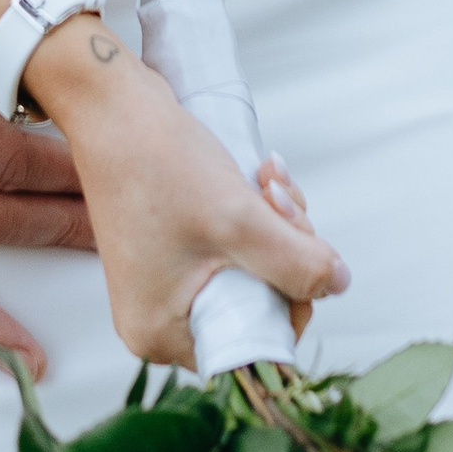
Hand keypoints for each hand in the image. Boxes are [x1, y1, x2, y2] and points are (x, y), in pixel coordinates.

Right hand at [23, 13, 347, 367]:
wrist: (114, 105)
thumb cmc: (153, 162)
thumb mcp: (237, 220)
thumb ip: (297, 262)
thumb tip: (338, 284)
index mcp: (162, 334)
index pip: (254, 346)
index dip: (291, 299)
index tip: (299, 253)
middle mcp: (159, 317)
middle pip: (259, 303)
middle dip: (285, 250)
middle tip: (278, 203)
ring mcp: (165, 282)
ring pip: (254, 270)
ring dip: (276, 224)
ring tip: (265, 181)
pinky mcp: (174, 248)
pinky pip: (235, 248)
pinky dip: (255, 215)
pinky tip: (256, 179)